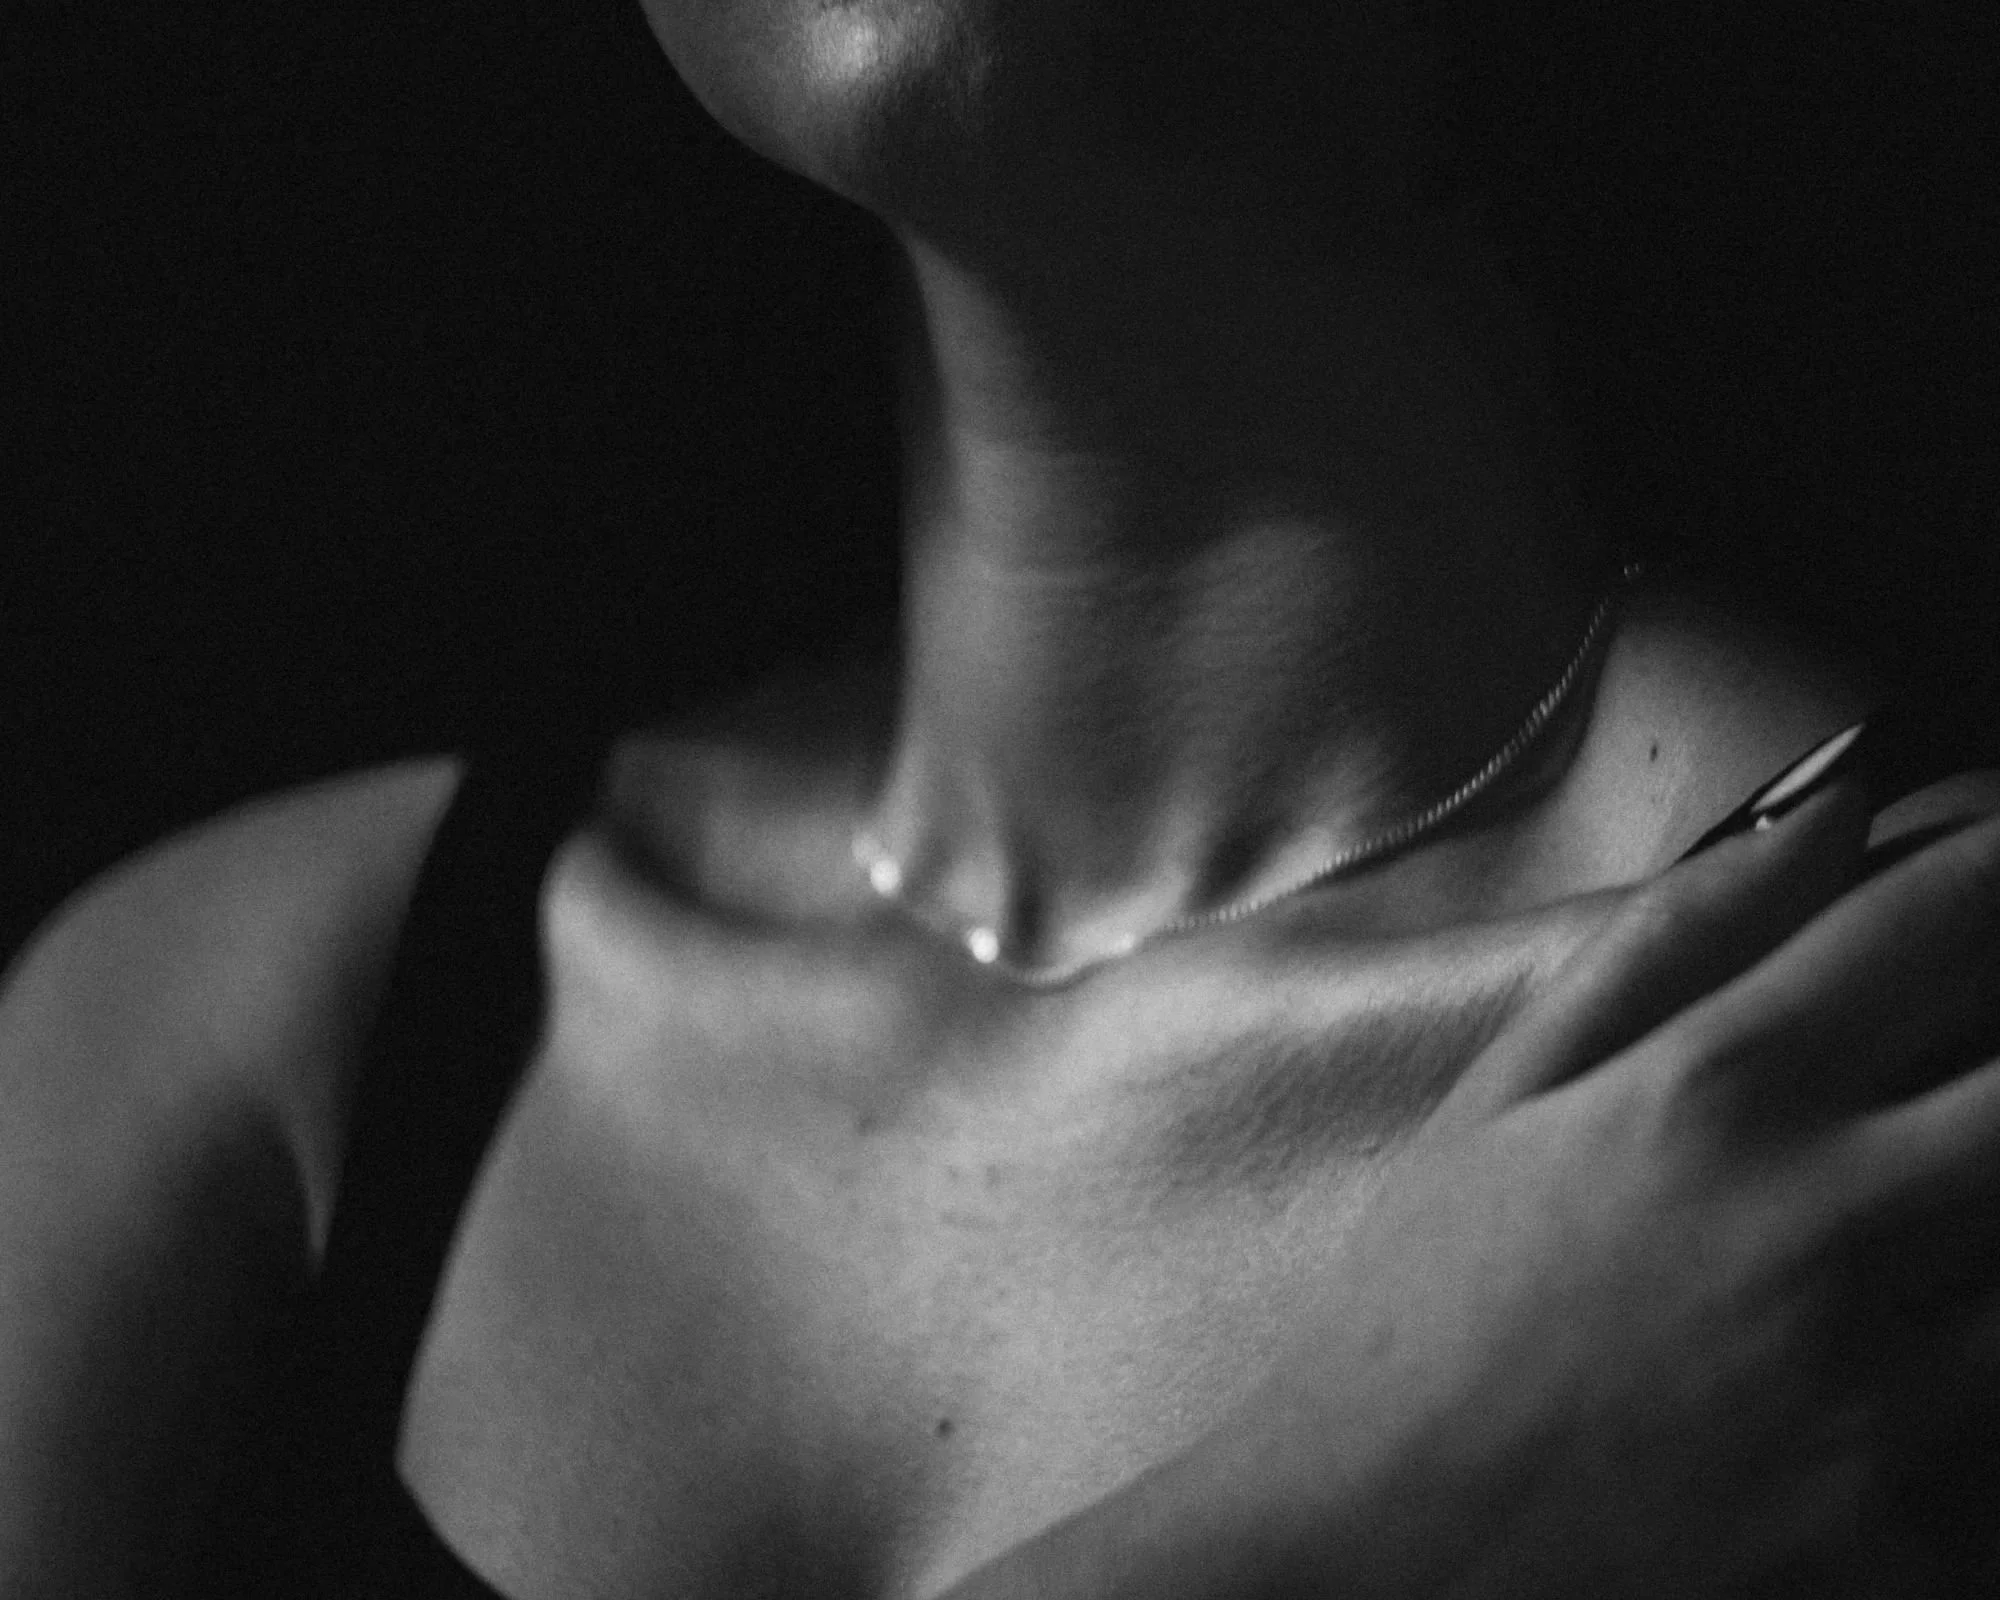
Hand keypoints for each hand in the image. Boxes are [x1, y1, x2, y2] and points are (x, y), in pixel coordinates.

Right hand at [1253, 779, 1999, 1597]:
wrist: (1369, 1563)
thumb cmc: (1420, 1321)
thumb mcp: (1501, 1103)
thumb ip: (1670, 941)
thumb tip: (1829, 804)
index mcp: (1713, 1094)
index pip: (1958, 912)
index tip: (1990, 889)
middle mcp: (1831, 1223)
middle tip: (1952, 1078)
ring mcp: (1898, 1396)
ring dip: (1991, 1200)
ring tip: (1901, 1205)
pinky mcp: (1927, 1543)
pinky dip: (1975, 1365)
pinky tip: (1880, 1356)